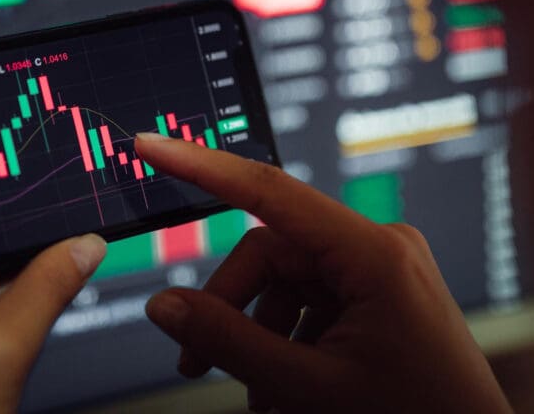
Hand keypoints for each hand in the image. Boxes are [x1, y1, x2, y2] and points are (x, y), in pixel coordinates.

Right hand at [135, 133, 511, 413]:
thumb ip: (228, 342)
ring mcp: (382, 268)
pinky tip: (283, 386)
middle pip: (270, 253)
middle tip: (196, 363)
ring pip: (286, 280)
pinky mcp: (379, 290)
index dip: (201, 165)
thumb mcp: (309, 387)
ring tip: (256, 394)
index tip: (152, 145)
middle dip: (232, 308)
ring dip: (259, 332)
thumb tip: (164, 306)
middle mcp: (379, 246)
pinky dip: (287, 336)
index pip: (268, 191)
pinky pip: (311, 298)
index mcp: (373, 254)